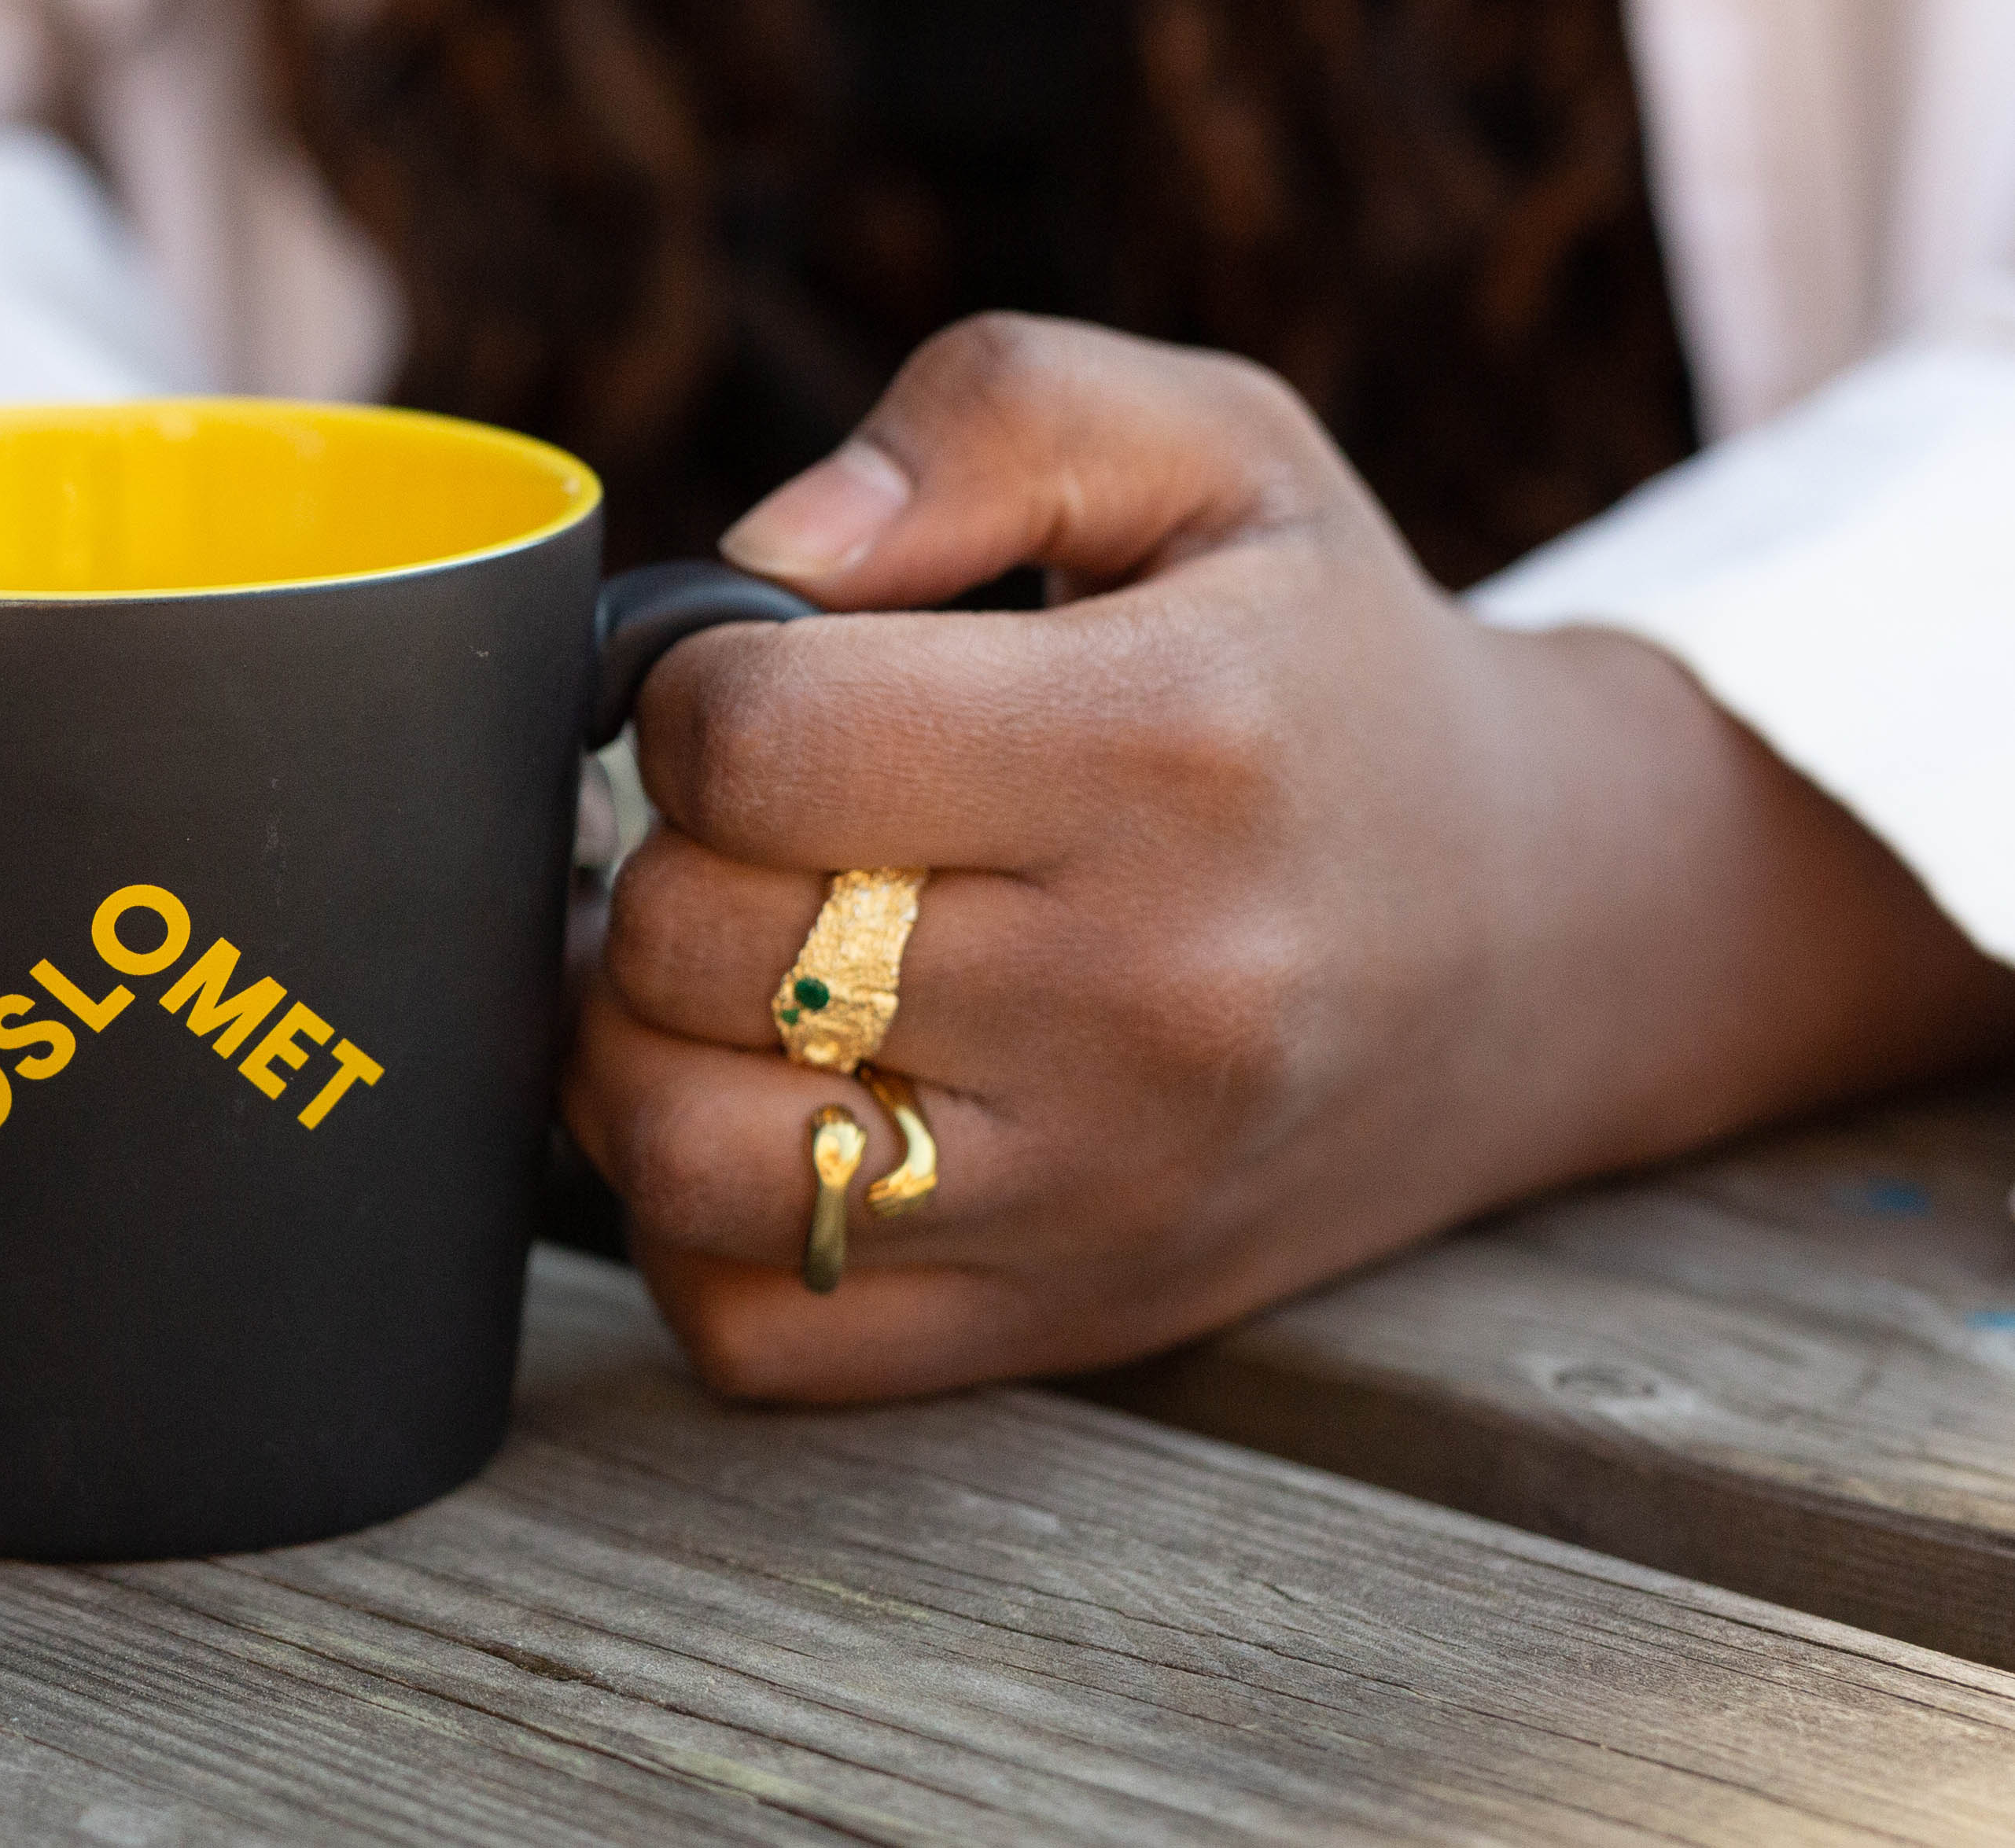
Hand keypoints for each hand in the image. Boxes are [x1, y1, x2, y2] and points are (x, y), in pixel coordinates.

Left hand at [565, 314, 2014, 1401]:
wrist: (1541, 939)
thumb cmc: (1317, 668)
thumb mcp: (1211, 452)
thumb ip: (982, 419)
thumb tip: (762, 555)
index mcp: (1170, 746)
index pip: (751, 743)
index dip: (689, 695)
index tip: (760, 694)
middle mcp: (1147, 995)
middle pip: (690, 946)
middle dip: (667, 860)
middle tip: (747, 833)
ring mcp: (1100, 1189)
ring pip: (680, 1162)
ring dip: (634, 1054)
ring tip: (718, 971)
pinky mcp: (1057, 1322)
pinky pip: (748, 1327)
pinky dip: (697, 1224)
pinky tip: (768, 1111)